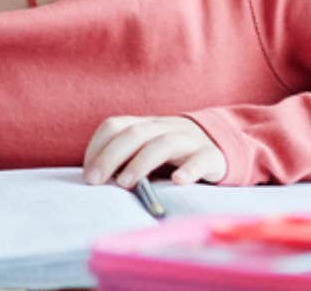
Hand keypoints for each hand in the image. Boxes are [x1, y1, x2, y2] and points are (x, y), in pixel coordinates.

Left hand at [82, 114, 226, 186]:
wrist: (223, 144)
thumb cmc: (176, 155)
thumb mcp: (149, 150)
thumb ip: (127, 159)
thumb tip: (97, 181)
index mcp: (145, 125)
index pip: (115, 125)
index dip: (97, 147)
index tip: (88, 173)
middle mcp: (165, 128)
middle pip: (134, 134)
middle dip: (110, 156)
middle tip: (95, 181)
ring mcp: (190, 140)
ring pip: (163, 144)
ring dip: (140, 163)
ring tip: (125, 184)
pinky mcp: (212, 156)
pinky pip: (201, 160)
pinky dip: (189, 170)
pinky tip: (177, 182)